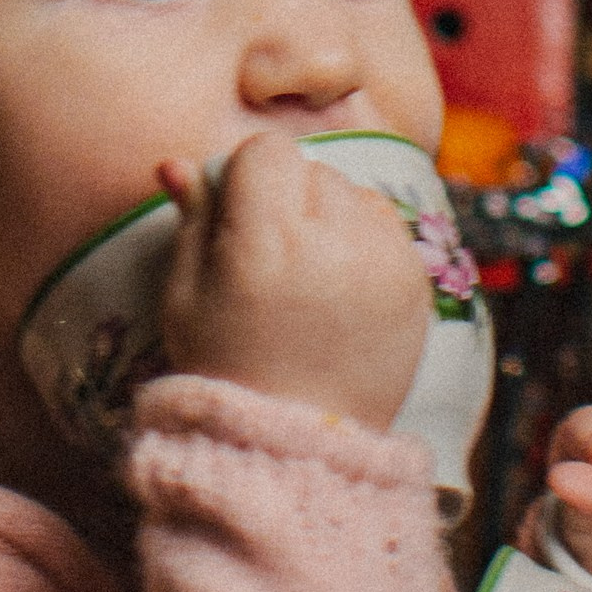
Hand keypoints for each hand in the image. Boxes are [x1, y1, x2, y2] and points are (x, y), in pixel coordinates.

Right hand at [156, 133, 431, 432]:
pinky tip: (339, 290)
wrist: (297, 442)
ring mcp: (385, 260)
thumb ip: (190, 220)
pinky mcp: (417, 282)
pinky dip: (364, 245)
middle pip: (313, 169)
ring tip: (308, 276)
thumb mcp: (185, 296)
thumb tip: (175, 161)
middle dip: (289, 198)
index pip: (266, 150)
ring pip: (354, 193)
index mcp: (267, 239)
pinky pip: (388, 228)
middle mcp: (334, 239)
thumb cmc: (227, 367)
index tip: (238, 218)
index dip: (246, 177)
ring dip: (330, 216)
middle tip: (271, 257)